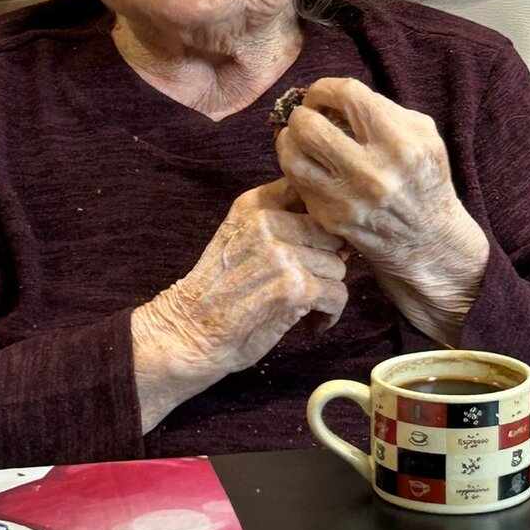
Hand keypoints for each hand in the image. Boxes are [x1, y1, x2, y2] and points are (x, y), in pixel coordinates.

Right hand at [131, 179, 348, 431]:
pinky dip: (329, 315)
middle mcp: (267, 222)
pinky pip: (338, 295)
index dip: (319, 225)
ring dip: (325, 291)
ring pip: (337, 267)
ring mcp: (283, 255)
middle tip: (307, 284)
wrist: (190, 333)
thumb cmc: (218, 291)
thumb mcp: (239, 237)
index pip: (309, 196)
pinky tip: (310, 323)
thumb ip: (278, 220)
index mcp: (253, 205)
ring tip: (302, 306)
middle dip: (325, 262)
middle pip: (330, 235)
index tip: (312, 248)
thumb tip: (338, 232)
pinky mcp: (296, 288)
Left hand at [275, 78, 488, 344]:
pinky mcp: (331, 219)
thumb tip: (333, 98)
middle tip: (307, 116)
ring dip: (288, 140)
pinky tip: (307, 162)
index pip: (346, 95)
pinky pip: (296, 182)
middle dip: (301, 114)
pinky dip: (296, 166)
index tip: (321, 94)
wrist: (427, 240)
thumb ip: (383, 109)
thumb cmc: (423, 178)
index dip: (324, 88)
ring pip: (291, 156)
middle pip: (308, 125)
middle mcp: (373, 173)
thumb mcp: (423, 136)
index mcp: (401, 144)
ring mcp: (348, 200)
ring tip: (298, 137)